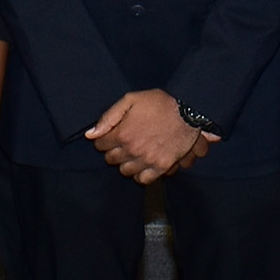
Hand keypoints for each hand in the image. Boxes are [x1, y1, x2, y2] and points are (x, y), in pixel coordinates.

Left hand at [86, 87, 209, 184]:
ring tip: (133, 153)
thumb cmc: (160, 103)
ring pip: (125, 170)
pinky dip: (140, 174)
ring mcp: (146, 160)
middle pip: (111, 159)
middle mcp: (132, 150)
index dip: (104, 139)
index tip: (111, 135)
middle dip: (114, 150)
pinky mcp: (160, 167)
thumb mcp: (131, 100)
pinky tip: (142, 164)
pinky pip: (142, 179)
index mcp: (122, 133)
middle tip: (123, 143)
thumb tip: (90, 134)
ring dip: (126, 162)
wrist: (188, 112)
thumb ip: (109, 117)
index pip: (100, 144)